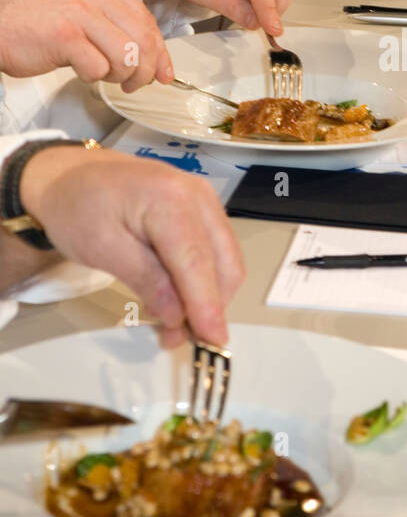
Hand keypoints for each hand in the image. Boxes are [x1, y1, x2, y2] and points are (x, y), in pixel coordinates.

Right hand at [0, 0, 172, 93]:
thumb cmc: (38, 24)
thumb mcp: (85, 14)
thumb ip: (120, 29)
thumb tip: (156, 61)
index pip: (149, 22)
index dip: (160, 54)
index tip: (163, 73)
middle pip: (144, 41)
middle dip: (143, 71)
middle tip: (132, 83)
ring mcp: (81, 12)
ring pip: (127, 56)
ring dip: (118, 75)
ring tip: (101, 74)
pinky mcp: (66, 35)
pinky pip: (98, 68)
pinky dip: (91, 77)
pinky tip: (79, 69)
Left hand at [19, 148, 243, 348]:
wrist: (70, 175)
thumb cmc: (78, 208)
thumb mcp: (101, 248)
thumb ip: (145, 280)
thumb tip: (178, 315)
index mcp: (170, 199)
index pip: (197, 262)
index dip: (207, 306)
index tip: (213, 342)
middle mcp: (199, 195)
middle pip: (224, 263)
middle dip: (209, 307)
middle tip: (180, 339)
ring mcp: (205, 200)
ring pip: (225, 261)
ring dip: (208, 297)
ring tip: (175, 325)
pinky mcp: (203, 210)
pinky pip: (216, 251)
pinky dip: (204, 280)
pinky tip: (179, 298)